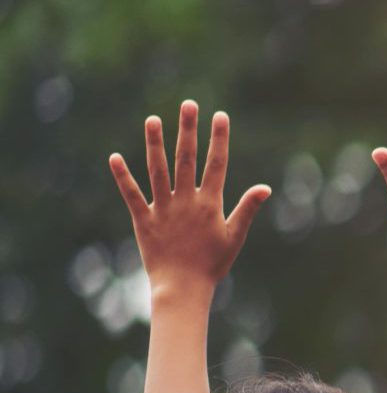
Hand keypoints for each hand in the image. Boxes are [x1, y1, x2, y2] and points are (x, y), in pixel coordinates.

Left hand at [109, 101, 270, 303]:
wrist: (183, 288)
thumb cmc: (212, 264)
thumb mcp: (235, 236)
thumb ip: (247, 208)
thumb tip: (265, 187)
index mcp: (209, 204)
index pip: (216, 164)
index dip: (219, 139)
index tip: (220, 116)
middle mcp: (186, 201)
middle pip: (186, 159)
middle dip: (188, 130)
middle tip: (189, 105)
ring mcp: (163, 209)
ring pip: (158, 170)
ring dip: (155, 144)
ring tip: (153, 120)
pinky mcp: (143, 220)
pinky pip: (131, 195)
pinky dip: (122, 177)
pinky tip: (114, 157)